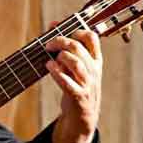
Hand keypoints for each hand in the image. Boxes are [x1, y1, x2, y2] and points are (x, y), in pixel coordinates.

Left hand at [44, 28, 102, 142]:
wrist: (82, 118)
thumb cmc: (76, 87)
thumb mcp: (75, 67)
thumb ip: (66, 47)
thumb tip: (53, 23)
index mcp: (95, 61)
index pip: (92, 37)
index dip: (76, 29)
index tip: (60, 28)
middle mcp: (93, 71)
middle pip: (80, 48)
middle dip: (61, 41)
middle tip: (48, 43)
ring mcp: (87, 84)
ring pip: (76, 63)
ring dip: (60, 56)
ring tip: (49, 58)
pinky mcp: (78, 98)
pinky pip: (68, 83)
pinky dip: (57, 73)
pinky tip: (48, 67)